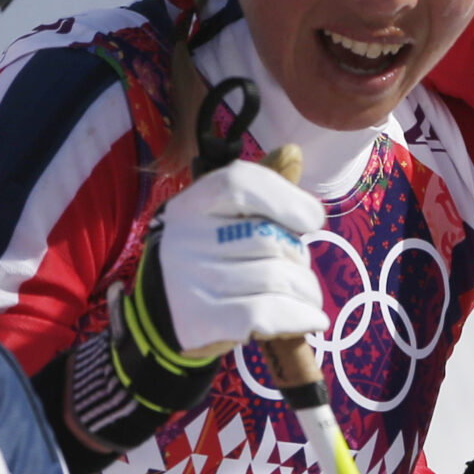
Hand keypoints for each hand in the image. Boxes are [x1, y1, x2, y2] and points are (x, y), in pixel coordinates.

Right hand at [146, 161, 325, 356]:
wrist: (160, 315)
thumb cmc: (205, 259)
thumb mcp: (222, 218)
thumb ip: (259, 188)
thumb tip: (293, 153)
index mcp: (192, 204)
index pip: (239, 183)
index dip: (285, 197)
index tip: (313, 219)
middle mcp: (186, 238)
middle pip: (267, 238)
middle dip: (299, 257)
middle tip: (300, 269)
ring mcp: (190, 281)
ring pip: (273, 278)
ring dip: (306, 292)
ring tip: (308, 298)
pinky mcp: (200, 320)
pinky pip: (264, 313)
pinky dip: (298, 317)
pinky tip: (312, 320)